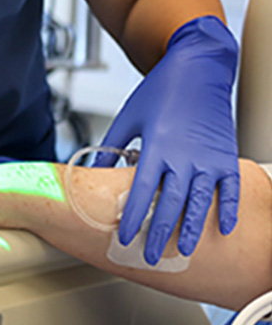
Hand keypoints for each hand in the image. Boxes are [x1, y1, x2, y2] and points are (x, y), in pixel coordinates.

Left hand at [99, 16, 239, 264]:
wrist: (197, 69)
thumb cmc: (161, 90)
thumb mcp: (128, 116)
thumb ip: (112, 146)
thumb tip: (94, 171)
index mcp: (157, 147)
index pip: (141, 192)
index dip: (133, 217)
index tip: (125, 237)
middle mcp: (184, 157)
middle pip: (171, 205)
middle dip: (159, 233)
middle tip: (149, 255)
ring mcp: (209, 159)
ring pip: (200, 203)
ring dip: (192, 230)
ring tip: (183, 251)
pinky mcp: (226, 156)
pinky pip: (229, 191)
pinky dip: (228, 211)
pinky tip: (224, 230)